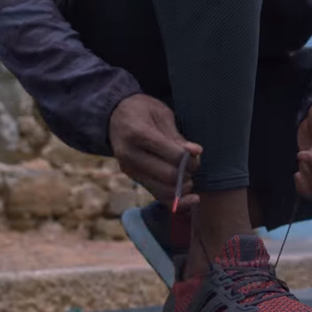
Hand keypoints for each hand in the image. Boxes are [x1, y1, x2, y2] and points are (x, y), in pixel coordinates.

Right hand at [109, 94, 201, 210]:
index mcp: (137, 134)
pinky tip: (189, 197)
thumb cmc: (142, 111)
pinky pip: (157, 196)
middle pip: (168, 176)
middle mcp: (130, 155)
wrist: (115, 116)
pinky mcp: (133, 179)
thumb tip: (196, 152)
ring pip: (163, 191)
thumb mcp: (160, 114)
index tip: (196, 152)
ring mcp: (130, 170)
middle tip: (194, 164)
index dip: (190, 158)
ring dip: (182, 188)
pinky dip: (176, 200)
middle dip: (187, 173)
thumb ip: (177, 136)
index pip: (172, 155)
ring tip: (188, 176)